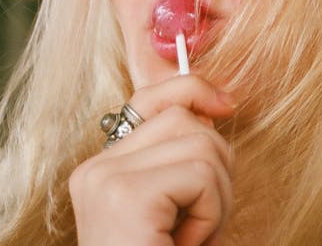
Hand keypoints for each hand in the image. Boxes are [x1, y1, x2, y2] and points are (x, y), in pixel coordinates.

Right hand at [69, 75, 236, 245]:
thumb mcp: (172, 208)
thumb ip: (180, 159)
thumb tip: (214, 106)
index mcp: (101, 169)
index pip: (147, 101)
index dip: (191, 90)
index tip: (226, 106)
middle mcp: (95, 169)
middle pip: (182, 117)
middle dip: (216, 163)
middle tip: (205, 218)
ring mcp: (106, 178)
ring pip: (201, 143)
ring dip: (219, 195)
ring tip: (197, 236)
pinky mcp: (126, 194)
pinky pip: (202, 173)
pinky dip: (213, 212)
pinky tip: (189, 242)